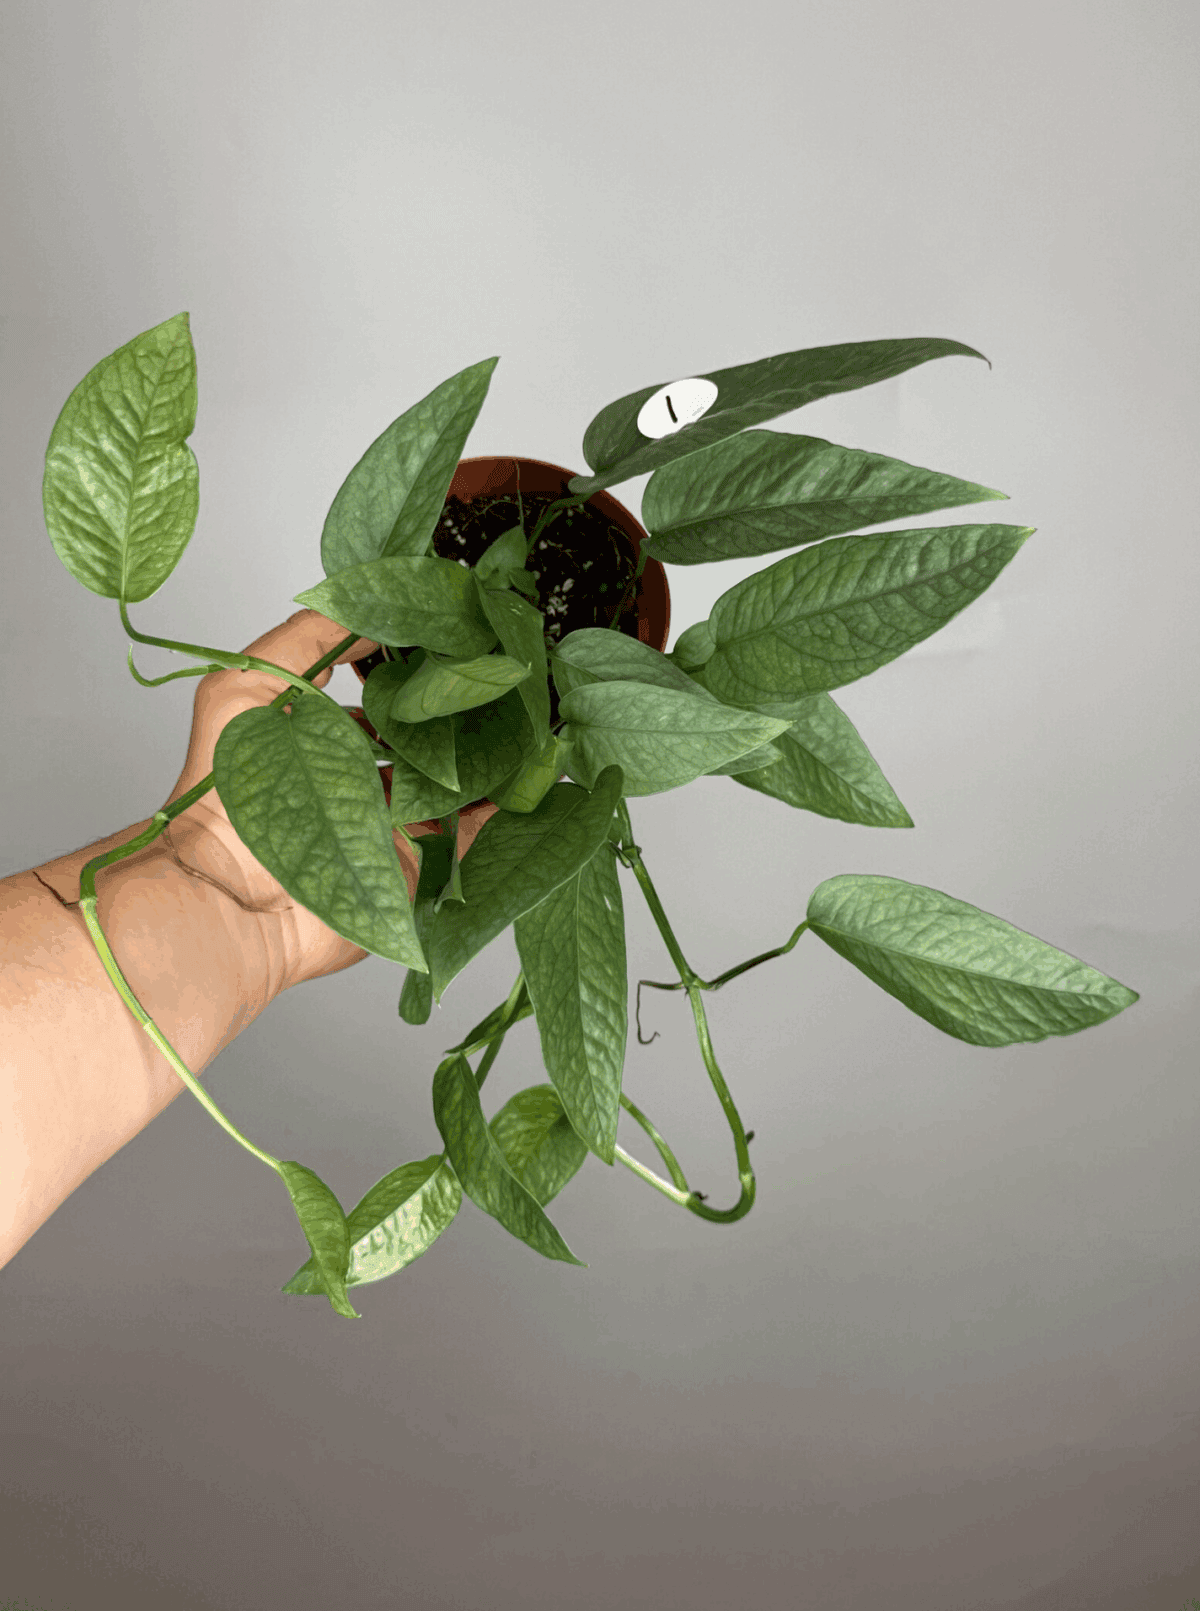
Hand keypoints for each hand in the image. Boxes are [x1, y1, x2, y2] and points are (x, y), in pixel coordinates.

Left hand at [161, 609, 496, 992]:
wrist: (232, 902)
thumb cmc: (226, 797)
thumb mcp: (243, 689)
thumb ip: (300, 640)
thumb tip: (363, 605)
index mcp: (319, 733)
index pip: (378, 688)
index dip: (413, 660)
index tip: (451, 635)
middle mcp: (355, 776)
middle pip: (421, 731)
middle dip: (457, 705)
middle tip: (496, 673)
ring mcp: (387, 821)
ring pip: (451, 778)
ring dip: (484, 751)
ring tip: (521, 716)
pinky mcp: (412, 863)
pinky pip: (467, 831)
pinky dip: (499, 807)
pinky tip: (524, 775)